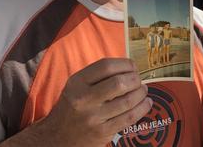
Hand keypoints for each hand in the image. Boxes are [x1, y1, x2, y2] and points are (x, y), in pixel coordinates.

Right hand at [31, 58, 150, 145]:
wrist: (57, 138)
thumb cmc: (73, 107)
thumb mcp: (77, 86)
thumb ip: (98, 76)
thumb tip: (130, 67)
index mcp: (77, 83)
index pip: (106, 66)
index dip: (125, 64)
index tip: (133, 66)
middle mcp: (83, 99)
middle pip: (119, 83)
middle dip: (135, 79)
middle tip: (138, 80)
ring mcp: (93, 117)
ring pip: (128, 101)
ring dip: (141, 93)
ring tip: (143, 90)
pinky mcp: (102, 132)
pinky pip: (129, 117)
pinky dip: (143, 108)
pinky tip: (146, 103)